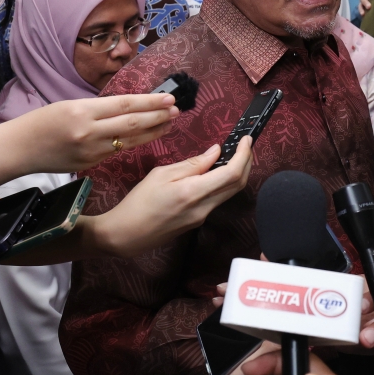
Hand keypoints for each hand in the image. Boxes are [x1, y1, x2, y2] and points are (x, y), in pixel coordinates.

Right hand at [0, 94, 179, 193]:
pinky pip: (118, 151)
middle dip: (158, 117)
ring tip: (170, 123)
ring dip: (153, 131)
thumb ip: (98, 109)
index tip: (169, 98)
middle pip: (132, 123)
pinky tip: (148, 137)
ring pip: (129, 140)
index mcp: (83, 110)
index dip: (150, 102)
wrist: (19, 149)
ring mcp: (91, 151)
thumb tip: (129, 107)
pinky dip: (135, 143)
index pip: (124, 105)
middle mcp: (89, 131)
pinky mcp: (90, 164)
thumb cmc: (42, 122)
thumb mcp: (69, 105)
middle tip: (177, 110)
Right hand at [96, 137, 252, 257]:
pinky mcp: (198, 221)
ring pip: (230, 193)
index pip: (231, 174)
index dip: (243, 155)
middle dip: (247, 162)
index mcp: (193, 192)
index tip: (246, 140)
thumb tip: (216, 152)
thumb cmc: (138, 202)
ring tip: (234, 155)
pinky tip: (216, 172)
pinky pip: (217, 199)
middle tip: (245, 145)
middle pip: (238, 185)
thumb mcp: (161, 174)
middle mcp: (203, 208)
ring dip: (238, 173)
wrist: (126, 235)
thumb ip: (193, 164)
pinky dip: (223, 183)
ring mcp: (203, 217)